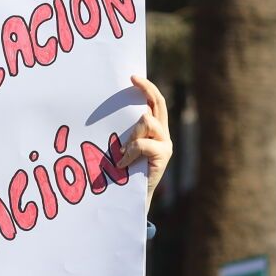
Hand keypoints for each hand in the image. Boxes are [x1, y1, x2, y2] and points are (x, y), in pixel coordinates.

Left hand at [120, 76, 172, 202]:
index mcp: (155, 130)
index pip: (155, 102)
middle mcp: (163, 134)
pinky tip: (122, 163)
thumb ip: (124, 131)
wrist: (132, 199)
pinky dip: (130, 152)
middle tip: (132, 79)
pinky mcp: (163, 156)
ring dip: (131, 134)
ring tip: (122, 151)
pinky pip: (143, 143)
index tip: (132, 76)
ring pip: (147, 121)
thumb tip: (110, 110)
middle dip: (146, 88)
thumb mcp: (123, 147)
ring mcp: (165, 144)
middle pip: (158, 103)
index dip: (147, 87)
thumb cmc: (124, 173)